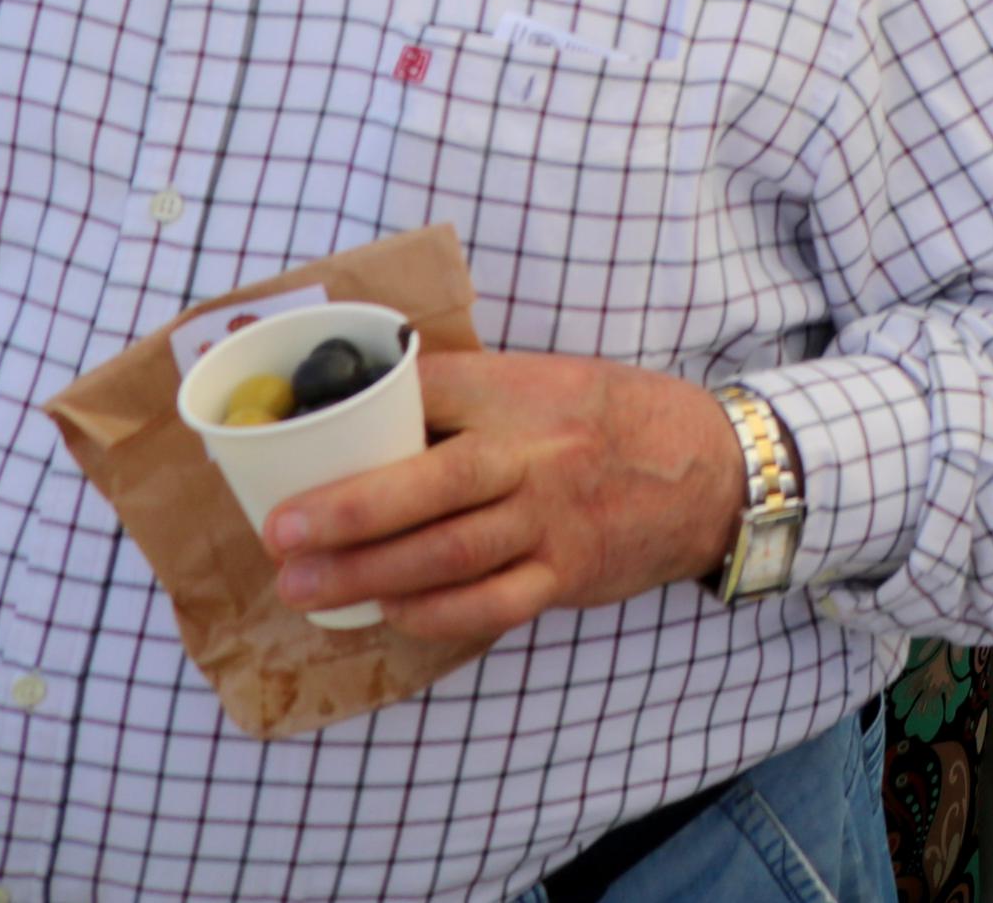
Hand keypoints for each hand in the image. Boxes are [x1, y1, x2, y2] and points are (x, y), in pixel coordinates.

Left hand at [264, 351, 746, 642]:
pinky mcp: (568, 572)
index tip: (290, 439)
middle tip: (279, 534)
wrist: (713, 470)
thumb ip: (469, 394)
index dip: (359, 411)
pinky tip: (388, 613)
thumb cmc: (611, 421)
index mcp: (526, 389)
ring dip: (367, 574)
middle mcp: (540, 452)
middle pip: (432, 482)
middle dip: (347, 512)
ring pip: (450, 553)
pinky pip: (490, 604)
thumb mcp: (549, 380)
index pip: (429, 389)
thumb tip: (361, 414)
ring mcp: (555, 518)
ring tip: (302, 585)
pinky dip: (432, 614)